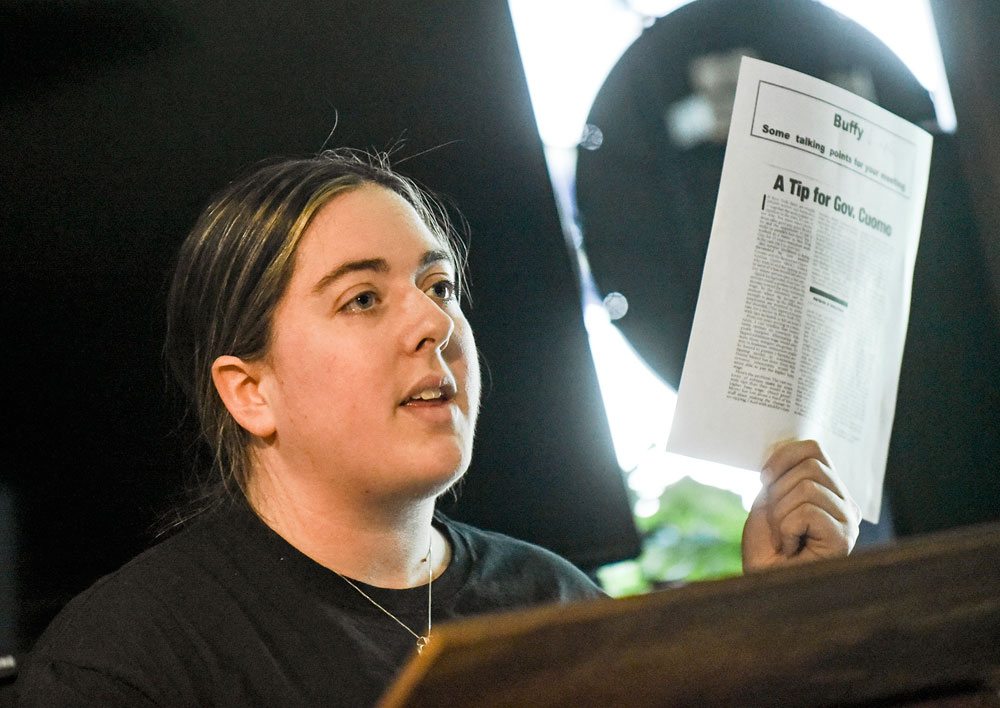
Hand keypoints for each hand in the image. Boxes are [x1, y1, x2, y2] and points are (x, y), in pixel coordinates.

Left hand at [742, 439, 860, 571]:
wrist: (761, 585)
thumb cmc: (765, 548)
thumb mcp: (768, 501)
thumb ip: (782, 474)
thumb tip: (784, 446)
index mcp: (830, 491)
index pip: (814, 449)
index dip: (782, 456)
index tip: (764, 478)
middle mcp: (846, 504)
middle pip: (811, 465)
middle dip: (778, 491)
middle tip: (776, 522)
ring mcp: (849, 521)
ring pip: (808, 487)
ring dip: (780, 512)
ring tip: (783, 537)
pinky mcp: (844, 538)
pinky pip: (808, 510)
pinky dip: (786, 528)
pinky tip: (789, 548)